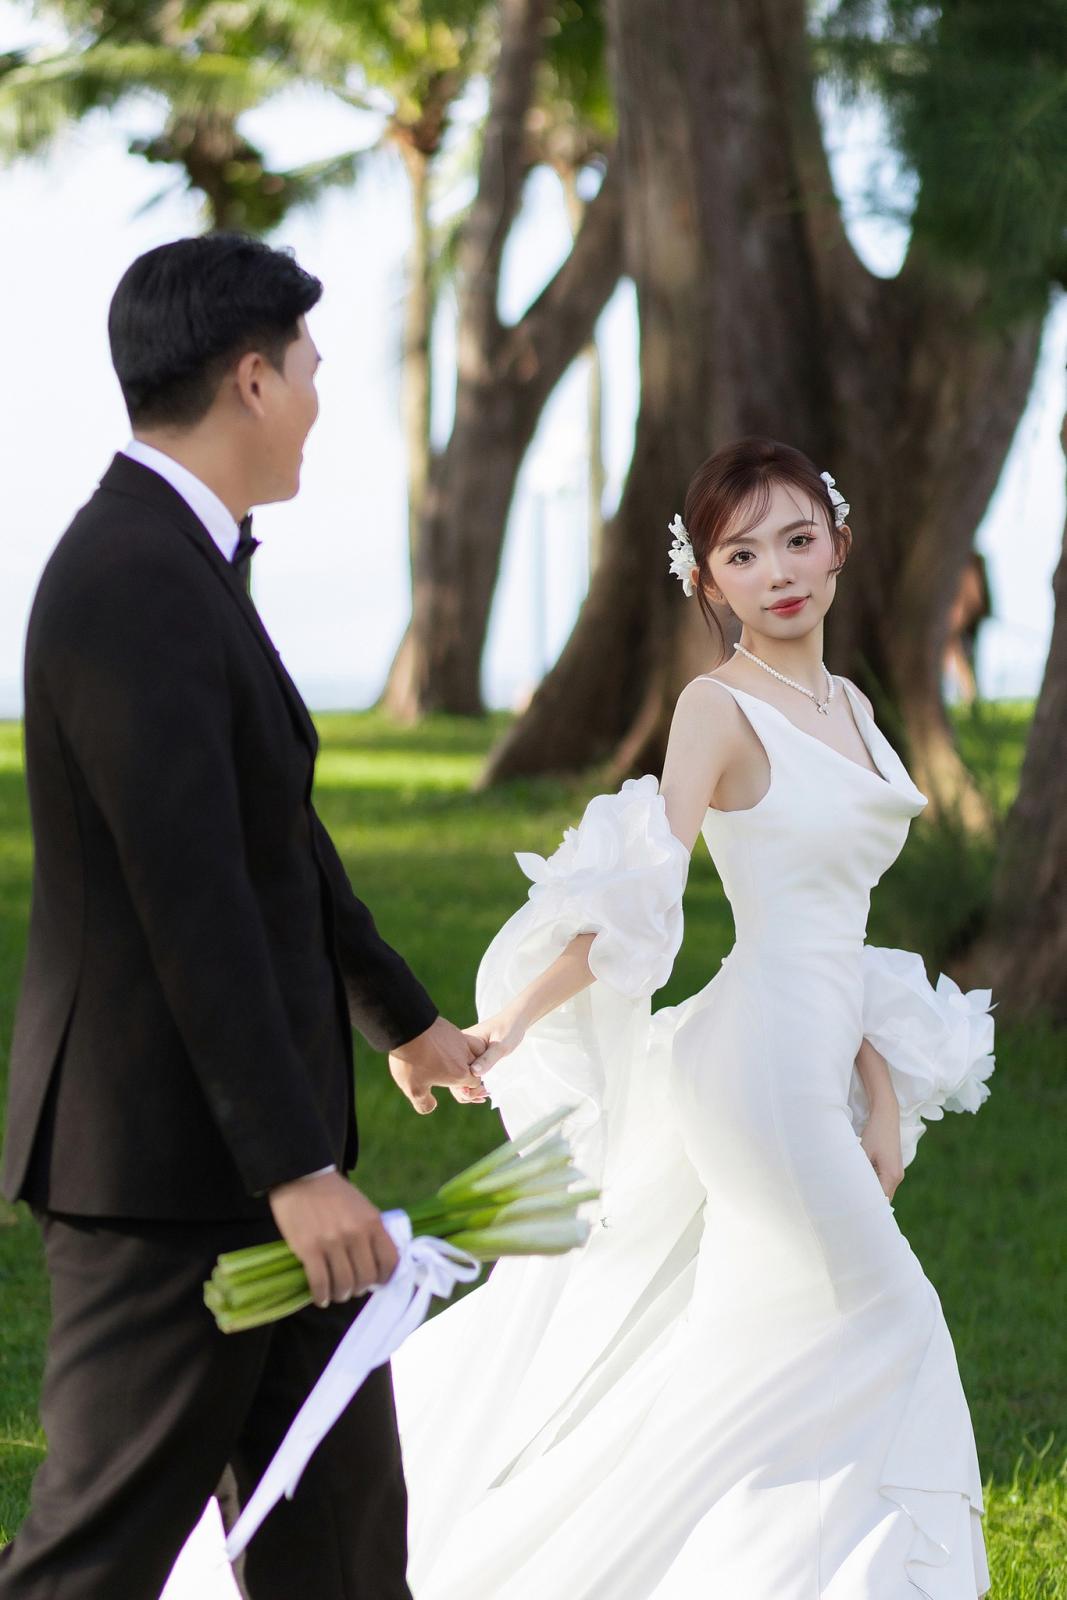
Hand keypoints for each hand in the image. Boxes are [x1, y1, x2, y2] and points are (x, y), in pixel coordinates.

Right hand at [268, 1172, 397, 1308]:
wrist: (301, 1177)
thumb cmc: (333, 1194)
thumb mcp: (362, 1207)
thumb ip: (372, 1232)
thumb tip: (378, 1264)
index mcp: (372, 1222)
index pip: (390, 1261)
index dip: (385, 1278)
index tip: (377, 1283)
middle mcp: (355, 1233)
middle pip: (366, 1278)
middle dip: (360, 1289)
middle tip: (352, 1289)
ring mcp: (332, 1242)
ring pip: (344, 1284)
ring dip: (341, 1294)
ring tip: (336, 1293)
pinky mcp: (309, 1249)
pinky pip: (320, 1283)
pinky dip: (322, 1296)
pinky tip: (321, 1298)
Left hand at [389, 1016, 486, 1114]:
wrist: (408, 1027)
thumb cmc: (411, 1061)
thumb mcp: (414, 1089)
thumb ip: (425, 1103)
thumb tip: (432, 1106)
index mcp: (459, 1074)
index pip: (475, 1083)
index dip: (468, 1088)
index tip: (456, 1088)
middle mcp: (464, 1056)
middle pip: (473, 1067)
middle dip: (465, 1072)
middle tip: (446, 1075)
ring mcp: (459, 1040)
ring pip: (467, 1052)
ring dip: (459, 1058)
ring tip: (440, 1061)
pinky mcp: (451, 1029)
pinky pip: (457, 1040)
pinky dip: (451, 1046)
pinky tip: (435, 1048)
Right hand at [454, 1008, 527, 1097]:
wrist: (515, 1021)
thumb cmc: (508, 1029)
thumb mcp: (500, 1045)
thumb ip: (488, 1058)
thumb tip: (474, 1073)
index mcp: (461, 1044)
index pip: (454, 1070)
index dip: (464, 1084)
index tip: (482, 1090)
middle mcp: (458, 1050)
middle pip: (453, 1076)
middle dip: (467, 1090)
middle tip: (485, 1094)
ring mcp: (463, 1055)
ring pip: (458, 1078)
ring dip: (469, 1090)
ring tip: (485, 1094)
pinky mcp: (470, 1058)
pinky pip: (465, 1075)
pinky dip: (472, 1086)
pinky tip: (483, 1091)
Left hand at [860, 1101, 904, 1200]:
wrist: (886, 1116)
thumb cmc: (874, 1133)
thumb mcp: (863, 1153)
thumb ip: (860, 1172)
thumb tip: (851, 1188)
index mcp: (891, 1175)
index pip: (882, 1201)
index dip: (870, 1210)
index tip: (858, 1216)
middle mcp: (897, 1177)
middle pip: (884, 1198)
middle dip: (871, 1204)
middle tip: (852, 1210)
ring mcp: (897, 1173)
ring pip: (884, 1191)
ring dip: (872, 1193)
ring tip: (855, 1198)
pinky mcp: (893, 1168)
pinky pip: (884, 1182)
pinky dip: (875, 1185)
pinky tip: (862, 1184)